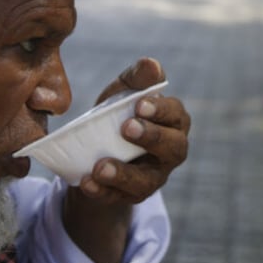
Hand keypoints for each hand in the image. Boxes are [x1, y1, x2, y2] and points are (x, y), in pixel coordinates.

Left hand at [78, 57, 190, 204]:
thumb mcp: (124, 90)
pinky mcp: (131, 196)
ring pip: (146, 181)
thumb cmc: (119, 111)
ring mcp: (153, 177)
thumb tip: (151, 64)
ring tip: (100, 166)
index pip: (176, 115)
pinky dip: (102, 191)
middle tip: (126, 128)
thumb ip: (138, 77)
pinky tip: (86, 181)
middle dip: (151, 138)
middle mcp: (171, 152)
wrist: (97, 145)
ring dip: (124, 174)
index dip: (161, 111)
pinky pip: (119, 197)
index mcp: (174, 122)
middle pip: (173, 149)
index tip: (139, 104)